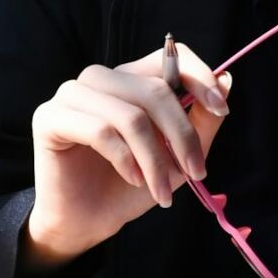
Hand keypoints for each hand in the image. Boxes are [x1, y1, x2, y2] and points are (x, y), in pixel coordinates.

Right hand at [22, 42, 231, 272]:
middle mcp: (100, 79)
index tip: (220, 109)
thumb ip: (201, 121)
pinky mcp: (50, 117)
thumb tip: (227, 81)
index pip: (169, 56)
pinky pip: (100, 130)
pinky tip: (133, 179)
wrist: (87, 222)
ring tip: (161, 189)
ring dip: (154, 157)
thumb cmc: (130, 187)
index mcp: (129, 79)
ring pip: (130, 115)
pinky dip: (125, 159)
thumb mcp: (177, 157)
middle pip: (154, 89)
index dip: (199, 77)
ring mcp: (72, 94)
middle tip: (195, 172)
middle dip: (182, 136)